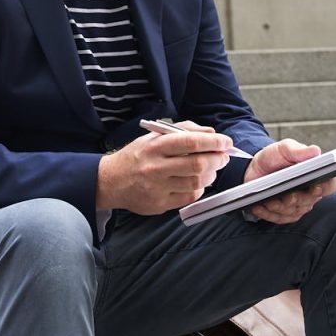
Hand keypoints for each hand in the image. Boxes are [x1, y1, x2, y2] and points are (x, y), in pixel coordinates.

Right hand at [96, 121, 231, 214]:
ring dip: (210, 175)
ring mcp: (157, 187)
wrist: (111, 181)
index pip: (190, 142)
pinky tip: (196, 182)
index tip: (225, 142)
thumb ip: (183, 131)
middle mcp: (155, 167)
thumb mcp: (153, 137)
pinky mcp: (159, 204)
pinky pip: (189, 197)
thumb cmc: (136, 157)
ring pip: (196, 182)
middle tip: (222, 157)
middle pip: (197, 164)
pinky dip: (199, 188)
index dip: (213, 142)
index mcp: (154, 146)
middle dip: (217, 159)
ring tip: (210, 169)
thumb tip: (211, 133)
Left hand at [243, 139, 335, 223]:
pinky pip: (278, 217)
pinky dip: (267, 213)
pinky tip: (257, 206)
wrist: (255, 168)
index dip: (325, 187)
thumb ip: (297, 150)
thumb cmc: (274, 157)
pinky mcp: (284, 214)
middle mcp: (309, 193)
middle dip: (297, 199)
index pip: (330, 185)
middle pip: (309, 201)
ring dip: (280, 207)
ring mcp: (297, 205)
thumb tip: (315, 151)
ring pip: (293, 211)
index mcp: (316, 176)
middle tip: (288, 195)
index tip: (316, 186)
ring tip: (268, 201)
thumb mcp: (284, 149)